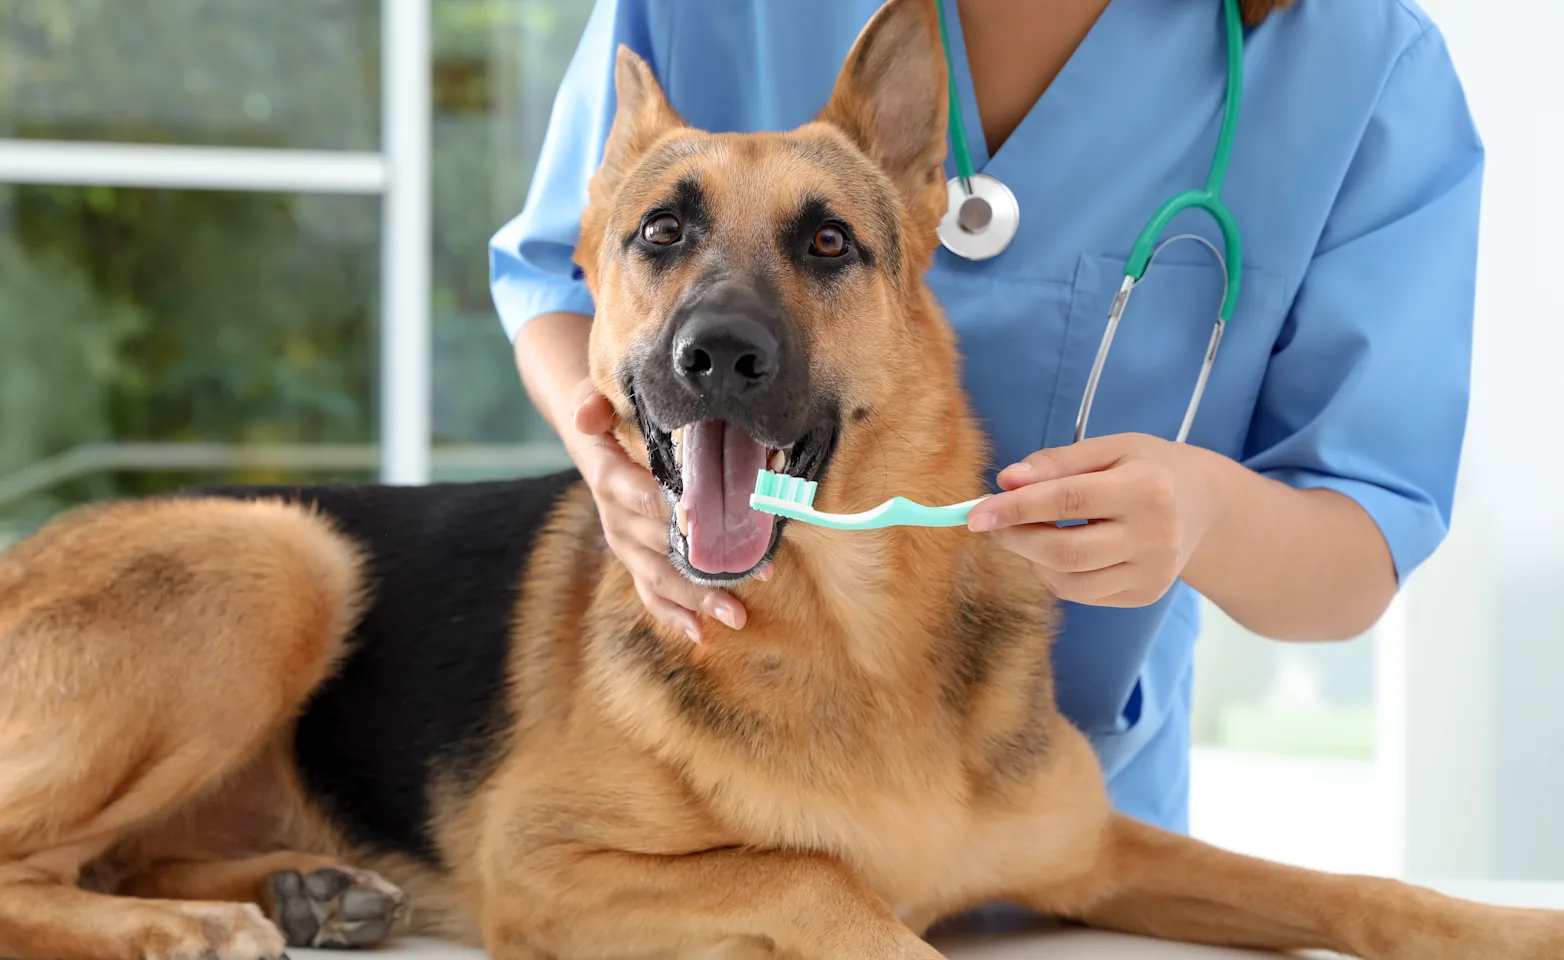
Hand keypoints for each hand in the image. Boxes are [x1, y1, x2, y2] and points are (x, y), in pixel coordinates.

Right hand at [568, 380, 751, 641]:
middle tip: (753, 575)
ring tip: (737, 615)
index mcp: (609, 478)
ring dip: (698, 598)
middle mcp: (616, 518)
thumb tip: (587, 414)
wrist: (597, 440)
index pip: (642, 496)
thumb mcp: (597, 400)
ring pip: (660, 577)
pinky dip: (675, 614)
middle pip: (660, 547)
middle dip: (705, 564)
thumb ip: (592, 404)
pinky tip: (702, 632)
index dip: (673, 512)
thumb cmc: (612, 417)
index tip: (710, 525)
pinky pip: (651, 592)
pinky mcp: (635, 559)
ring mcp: (627, 544)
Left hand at [964, 434, 1224, 606]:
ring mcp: (1153, 573)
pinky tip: (1059, 549)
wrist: (1205, 506)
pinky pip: (1081, 593)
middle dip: (1015, 538)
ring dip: (1032, 558)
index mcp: (1148, 488)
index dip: (1015, 508)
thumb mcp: (1110, 448)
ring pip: (1068, 580)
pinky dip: (1055, 573)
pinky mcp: (1145, 595)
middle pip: (1064, 551)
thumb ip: (1057, 462)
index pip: (1067, 501)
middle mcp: (1156, 536)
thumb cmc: (1149, 468)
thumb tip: (1005, 481)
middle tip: (989, 522)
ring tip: (1029, 531)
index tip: (975, 512)